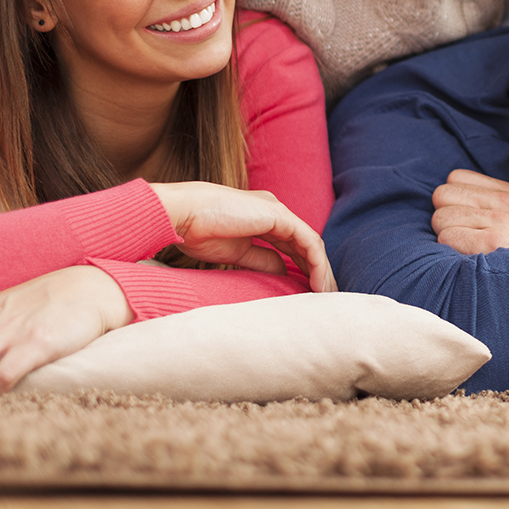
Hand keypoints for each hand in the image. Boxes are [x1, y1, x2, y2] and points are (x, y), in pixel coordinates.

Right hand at [152, 181, 335, 291]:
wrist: (183, 214)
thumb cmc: (198, 231)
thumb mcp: (236, 252)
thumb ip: (261, 259)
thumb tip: (282, 271)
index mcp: (263, 219)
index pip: (292, 245)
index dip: (303, 267)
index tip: (309, 291)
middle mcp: (275, 213)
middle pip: (306, 244)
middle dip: (317, 271)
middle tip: (325, 297)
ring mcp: (278, 212)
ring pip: (311, 244)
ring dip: (321, 270)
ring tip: (326, 295)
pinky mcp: (280, 216)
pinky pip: (308, 242)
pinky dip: (316, 263)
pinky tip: (318, 283)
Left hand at [431, 169, 508, 254]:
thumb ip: (490, 203)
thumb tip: (447, 197)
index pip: (456, 178)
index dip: (453, 200)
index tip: (465, 219)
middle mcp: (507, 203)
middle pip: (442, 194)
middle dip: (445, 216)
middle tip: (461, 234)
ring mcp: (501, 222)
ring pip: (440, 217)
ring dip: (447, 236)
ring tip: (467, 249)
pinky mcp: (491, 243)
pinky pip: (446, 237)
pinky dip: (450, 250)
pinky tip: (467, 258)